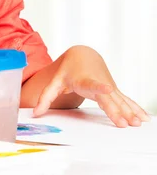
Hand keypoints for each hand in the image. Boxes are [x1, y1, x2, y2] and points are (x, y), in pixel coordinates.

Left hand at [33, 45, 150, 126]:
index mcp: (84, 81)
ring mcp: (108, 88)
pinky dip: (135, 108)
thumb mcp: (55, 82)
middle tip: (125, 123)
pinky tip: (143, 117)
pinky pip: (125, 101)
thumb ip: (46, 97)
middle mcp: (99, 84)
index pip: (92, 84)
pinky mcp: (113, 91)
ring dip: (129, 112)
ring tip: (137, 123)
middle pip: (108, 98)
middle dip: (117, 110)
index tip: (107, 88)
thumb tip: (36, 113)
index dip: (99, 86)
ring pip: (119, 101)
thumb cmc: (69, 70)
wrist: (83, 56)